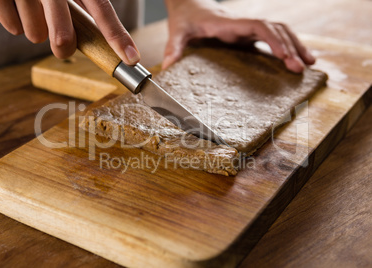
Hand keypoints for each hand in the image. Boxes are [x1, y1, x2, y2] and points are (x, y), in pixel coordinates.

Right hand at [0, 0, 139, 63]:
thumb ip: (86, 8)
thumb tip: (103, 43)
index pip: (102, 10)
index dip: (117, 37)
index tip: (132, 59)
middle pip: (63, 36)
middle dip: (63, 46)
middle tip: (61, 43)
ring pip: (35, 35)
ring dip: (37, 31)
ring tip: (35, 12)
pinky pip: (12, 26)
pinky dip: (15, 24)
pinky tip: (18, 10)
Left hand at [163, 0, 314, 72]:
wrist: (190, 6)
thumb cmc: (185, 19)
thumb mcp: (177, 31)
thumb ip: (173, 47)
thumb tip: (168, 66)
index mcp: (229, 23)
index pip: (258, 26)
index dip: (273, 39)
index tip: (284, 55)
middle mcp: (243, 24)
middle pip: (275, 29)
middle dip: (290, 46)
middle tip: (300, 67)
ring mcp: (248, 29)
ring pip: (279, 31)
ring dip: (295, 45)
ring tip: (309, 63)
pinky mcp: (249, 35)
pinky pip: (274, 38)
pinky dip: (288, 46)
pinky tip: (297, 59)